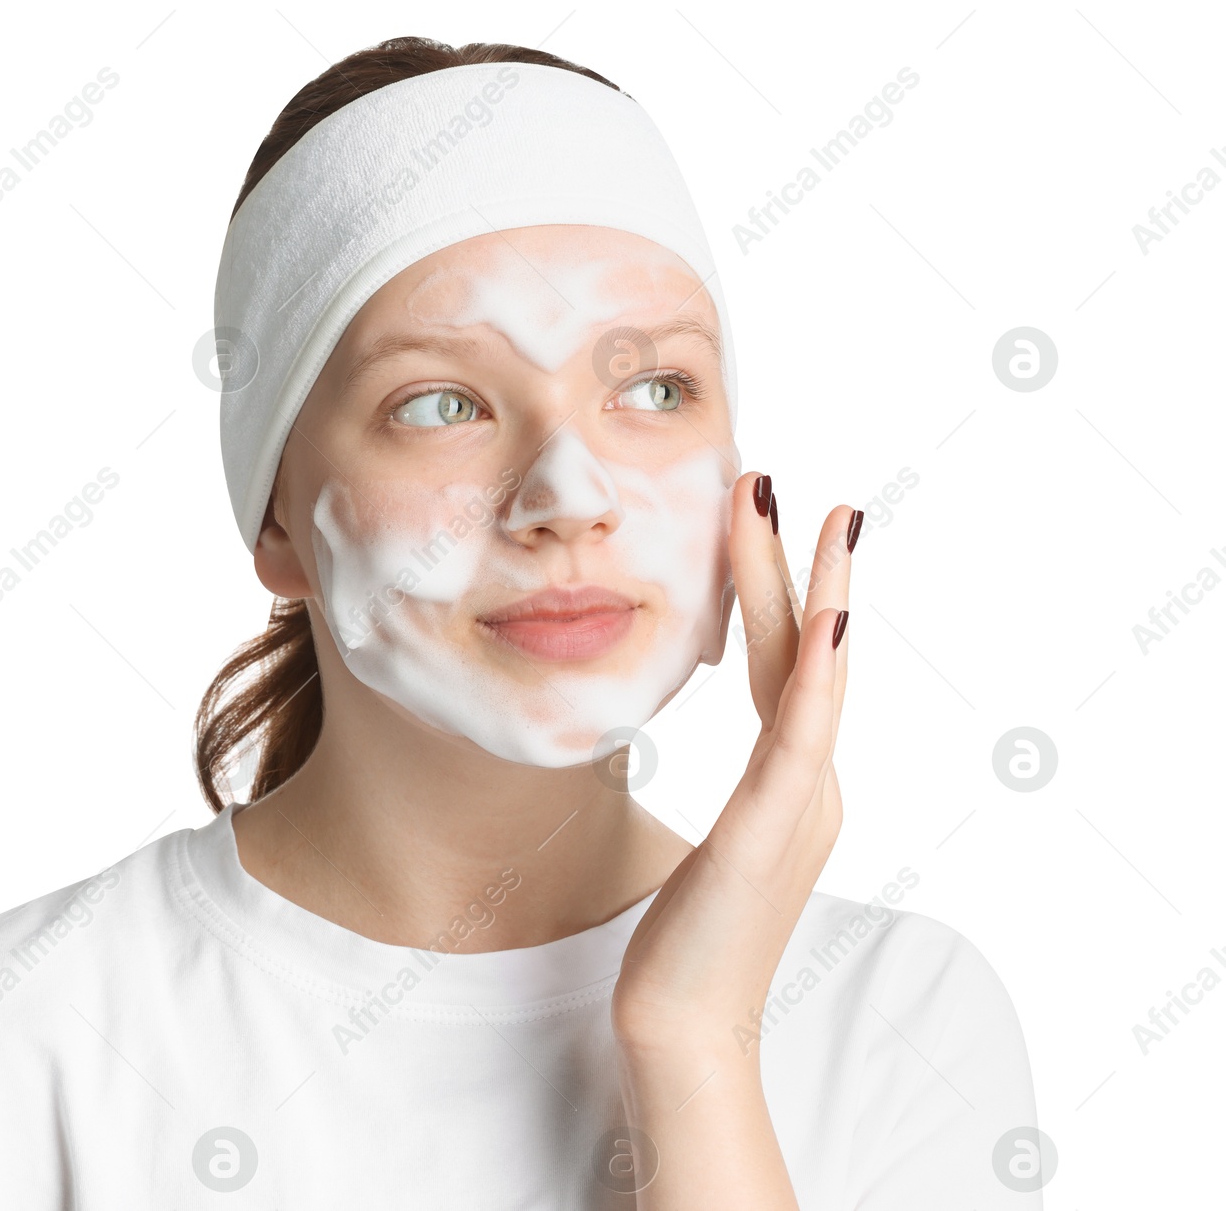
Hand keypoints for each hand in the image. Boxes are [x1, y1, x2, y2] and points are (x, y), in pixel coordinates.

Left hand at [612, 472, 859, 1061]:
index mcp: (791, 785)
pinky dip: (821, 679)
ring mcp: (799, 809)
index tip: (762, 518)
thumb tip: (717, 759)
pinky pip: (802, 742)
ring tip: (824, 517)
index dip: (779, 591)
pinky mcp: (771, 836)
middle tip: (789, 481)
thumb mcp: (712, 849)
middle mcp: (811, 787)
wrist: (682, 1031)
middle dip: (800, 565)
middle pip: (806, 654)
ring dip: (819, 592)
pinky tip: (829, 620)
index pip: (786, 667)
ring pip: (814, 679)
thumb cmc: (685, 944)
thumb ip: (735, 799)